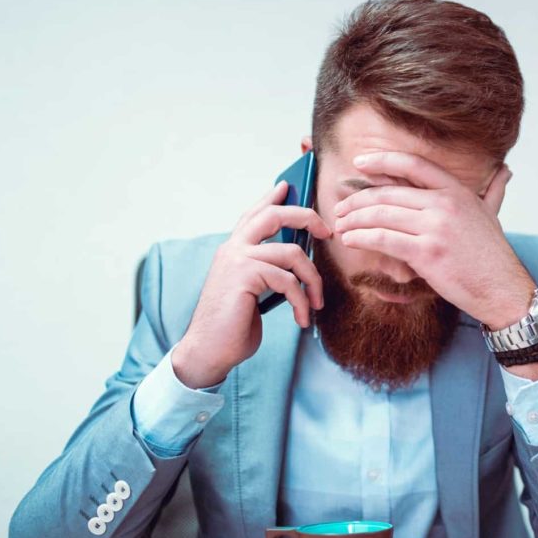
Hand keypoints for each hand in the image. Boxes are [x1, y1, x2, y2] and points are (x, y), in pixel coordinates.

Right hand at [173, 182, 331, 388]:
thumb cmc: (233, 325)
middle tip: (328, 232)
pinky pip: (288, 280)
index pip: (255, 213)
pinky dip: (302, 302)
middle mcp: (233, 248)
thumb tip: (297, 258)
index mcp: (233, 249)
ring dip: (313, 280)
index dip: (272, 197)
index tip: (289, 186)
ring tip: (316, 303)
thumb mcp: (253, 292)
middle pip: (274, 215)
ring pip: (292, 253)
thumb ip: (268, 271)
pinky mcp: (245, 277)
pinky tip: (302, 319)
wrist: (209, 351)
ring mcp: (237, 260)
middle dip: (307, 217)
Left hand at [331, 152, 534, 330]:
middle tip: (340, 208)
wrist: (503, 289)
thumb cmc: (494, 257)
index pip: (413, 165)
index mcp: (457, 191)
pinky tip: (350, 240)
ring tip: (340, 226)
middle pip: (388, 193)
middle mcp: (445, 204)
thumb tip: (505, 172)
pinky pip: (383, 239)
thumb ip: (493, 191)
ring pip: (381, 215)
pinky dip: (361, 237)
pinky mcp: (426, 253)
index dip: (382, 161)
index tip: (359, 162)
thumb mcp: (492, 215)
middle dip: (357, 199)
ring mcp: (435, 227)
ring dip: (353, 219)